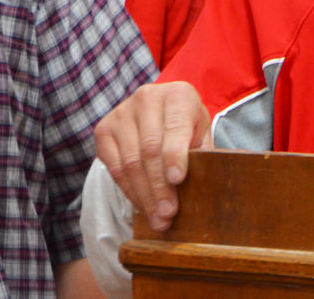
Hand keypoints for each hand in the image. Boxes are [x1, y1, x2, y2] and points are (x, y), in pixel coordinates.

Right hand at [92, 81, 211, 231]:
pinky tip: (142, 206)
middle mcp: (147, 98)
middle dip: (159, 187)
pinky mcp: (104, 129)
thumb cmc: (186, 123)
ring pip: (130, 163)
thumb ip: (203, 152)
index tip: (177, 179)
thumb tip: (209, 186)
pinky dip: (129, 192)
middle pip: (150, 150)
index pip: (175, 129)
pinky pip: (114, 168)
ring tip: (158, 219)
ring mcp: (121, 113)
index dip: (175, 155)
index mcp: (178, 95)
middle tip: (168, 214)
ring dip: (144, 196)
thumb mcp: (200, 131)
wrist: (159, 107)